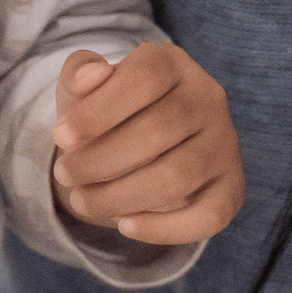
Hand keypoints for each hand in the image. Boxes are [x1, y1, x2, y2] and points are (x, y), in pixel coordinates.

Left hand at [48, 43, 241, 244]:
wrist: (134, 149)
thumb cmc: (103, 113)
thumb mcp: (82, 89)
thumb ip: (79, 75)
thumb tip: (91, 75)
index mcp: (173, 64)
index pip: (144, 79)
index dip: (98, 110)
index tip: (60, 137)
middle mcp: (208, 100)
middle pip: (157, 131)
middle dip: (99, 160)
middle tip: (64, 175)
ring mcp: (225, 145)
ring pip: (177, 177)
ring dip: (119, 196)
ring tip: (82, 201)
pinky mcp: (231, 187)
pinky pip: (208, 216)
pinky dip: (163, 228)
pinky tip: (125, 225)